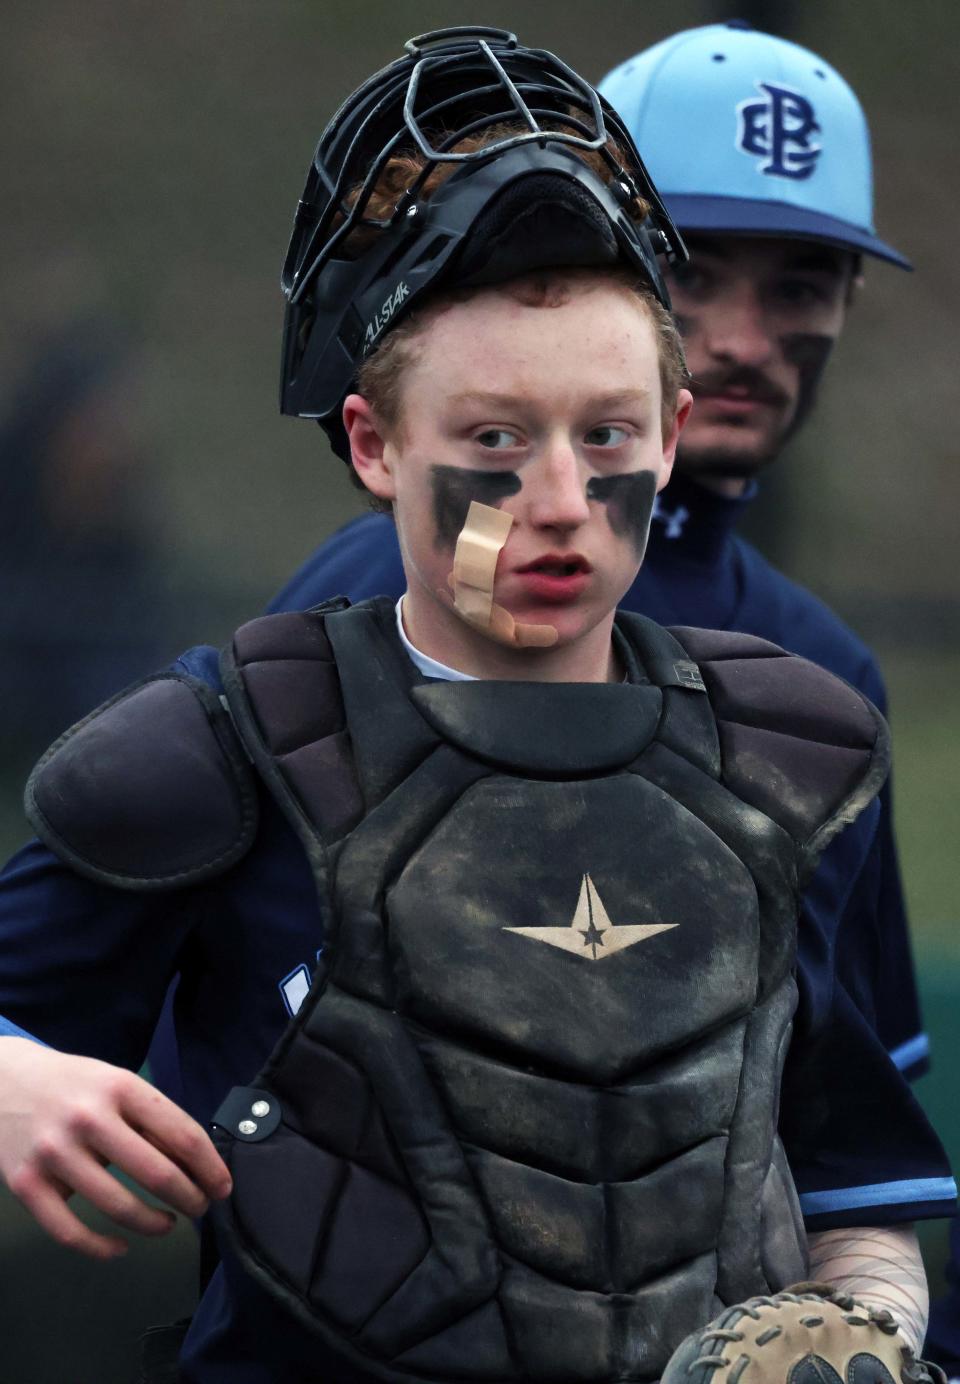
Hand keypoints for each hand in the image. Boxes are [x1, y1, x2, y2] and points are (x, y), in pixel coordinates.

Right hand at [0, 1037, 231, 1258]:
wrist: (3, 1081)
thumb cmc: (74, 1086)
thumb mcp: (117, 1084)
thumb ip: (151, 1119)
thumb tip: (195, 1164)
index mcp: (120, 1088)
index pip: (182, 1135)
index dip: (210, 1167)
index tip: (222, 1187)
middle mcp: (88, 1118)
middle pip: (157, 1173)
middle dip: (190, 1199)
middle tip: (201, 1208)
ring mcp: (53, 1153)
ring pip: (118, 1207)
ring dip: (154, 1224)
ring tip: (167, 1224)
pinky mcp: (25, 1184)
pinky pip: (69, 1232)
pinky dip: (101, 1248)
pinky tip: (120, 1246)